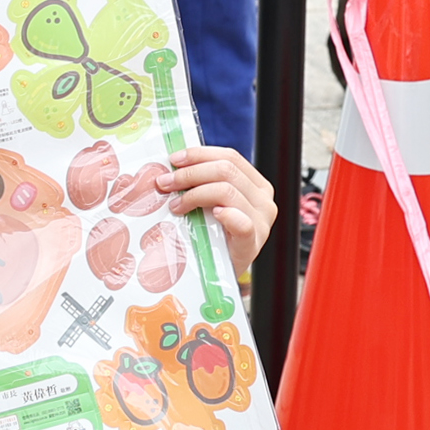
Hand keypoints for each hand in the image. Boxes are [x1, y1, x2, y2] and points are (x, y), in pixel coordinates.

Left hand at [163, 145, 273, 273]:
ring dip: (194, 194)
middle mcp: (264, 200)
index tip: (174, 159)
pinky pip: (241, 223)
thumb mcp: (212, 204)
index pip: (230, 157)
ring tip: (175, 205)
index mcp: (256, 185)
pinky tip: (211, 214)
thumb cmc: (215, 237)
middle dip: (189, 173)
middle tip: (165, 182)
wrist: (223, 275)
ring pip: (227, 191)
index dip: (199, 154)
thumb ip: (203, 183)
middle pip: (226, 170)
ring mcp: (262, 222)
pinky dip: (225, 214)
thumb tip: (171, 165)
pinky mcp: (253, 243)